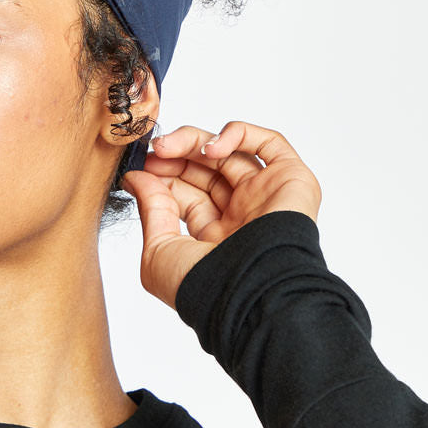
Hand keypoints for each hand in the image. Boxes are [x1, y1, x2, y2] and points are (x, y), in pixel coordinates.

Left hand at [121, 121, 321, 308]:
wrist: (249, 292)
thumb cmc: (204, 285)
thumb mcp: (160, 250)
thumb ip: (151, 210)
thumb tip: (135, 179)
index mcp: (214, 239)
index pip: (186, 196)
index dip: (162, 178)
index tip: (138, 169)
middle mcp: (242, 217)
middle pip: (206, 172)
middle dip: (175, 157)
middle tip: (152, 151)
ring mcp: (266, 197)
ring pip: (231, 154)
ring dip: (195, 142)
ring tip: (167, 147)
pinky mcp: (291, 180)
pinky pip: (270, 143)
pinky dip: (238, 134)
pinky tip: (211, 148)